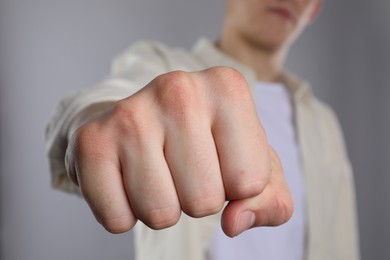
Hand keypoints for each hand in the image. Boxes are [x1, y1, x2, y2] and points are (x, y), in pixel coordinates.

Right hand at [65, 67, 292, 236]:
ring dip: (163, 206)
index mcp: (227, 88)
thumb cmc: (205, 142)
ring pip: (160, 213)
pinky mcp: (92, 141)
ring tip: (157, 172)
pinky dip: (126, 213)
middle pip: (204, 200)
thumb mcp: (254, 164)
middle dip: (198, 199)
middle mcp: (178, 89)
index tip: (220, 162)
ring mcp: (130, 112)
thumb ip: (270, 199)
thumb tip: (235, 221)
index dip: (237, 187)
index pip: (249, 181)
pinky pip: (118, 219)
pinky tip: (128, 178)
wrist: (143, 120)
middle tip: (184, 168)